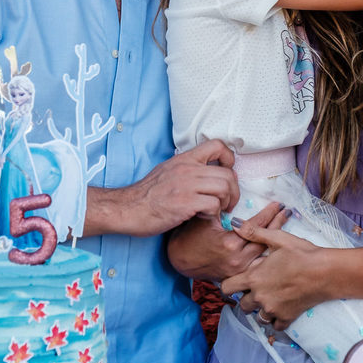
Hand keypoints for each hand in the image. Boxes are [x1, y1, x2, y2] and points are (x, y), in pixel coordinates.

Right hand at [86, 139, 239, 237]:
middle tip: (228, 202)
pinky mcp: (186, 203)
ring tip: (217, 210)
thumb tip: (208, 173)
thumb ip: (187, 169)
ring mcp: (187, 185)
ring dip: (226, 202)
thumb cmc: (147, 195)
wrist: (128, 209)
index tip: (226, 173)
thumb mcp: (168, 171)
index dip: (228, 158)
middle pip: (228, 173)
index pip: (217, 145)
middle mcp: (187, 169)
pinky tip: (204, 217)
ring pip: (224, 187)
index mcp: (184, 159)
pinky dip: (214, 213)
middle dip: (233, 191)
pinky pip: (214, 205)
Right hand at [167, 201, 287, 281]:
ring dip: (276, 239)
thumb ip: (220, 206)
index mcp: (230, 243)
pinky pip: (258, 265)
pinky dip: (267, 254)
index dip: (269, 213)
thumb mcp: (204, 217)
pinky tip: (276, 247)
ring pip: (264, 253)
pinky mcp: (238, 275)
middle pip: (265, 240)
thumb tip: (233, 190)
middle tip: (287, 211)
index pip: (256, 226)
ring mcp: (239, 270)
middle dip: (278, 224)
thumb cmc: (189, 236)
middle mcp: (237, 259)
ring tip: (285, 225)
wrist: (179, 261)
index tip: (278, 204)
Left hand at [220, 223, 330, 329]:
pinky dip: (276, 319)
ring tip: (270, 298)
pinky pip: (275, 326)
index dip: (229, 284)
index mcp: (253, 278)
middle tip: (257, 289)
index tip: (237, 282)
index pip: (226, 288)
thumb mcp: (278, 238)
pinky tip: (281, 308)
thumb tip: (235, 224)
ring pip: (257, 317)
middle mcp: (259, 296)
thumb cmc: (302, 253)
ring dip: (260, 309)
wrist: (325, 272)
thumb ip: (254, 232)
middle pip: (241, 305)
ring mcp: (272, 309)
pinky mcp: (286, 317)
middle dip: (246, 298)